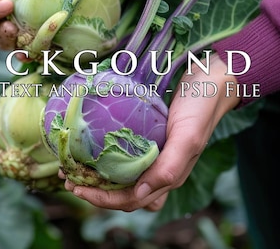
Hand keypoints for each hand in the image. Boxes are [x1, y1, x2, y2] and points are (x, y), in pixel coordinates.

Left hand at [63, 53, 240, 210]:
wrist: (213, 78)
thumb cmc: (201, 107)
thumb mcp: (188, 137)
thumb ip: (169, 168)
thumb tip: (139, 195)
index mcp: (169, 177)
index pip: (129, 200)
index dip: (101, 200)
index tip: (76, 187)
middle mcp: (159, 171)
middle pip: (121, 194)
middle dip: (92, 191)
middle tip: (66, 177)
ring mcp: (154, 155)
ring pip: (120, 179)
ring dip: (95, 178)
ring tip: (70, 167)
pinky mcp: (148, 139)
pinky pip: (123, 156)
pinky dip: (103, 158)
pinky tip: (88, 148)